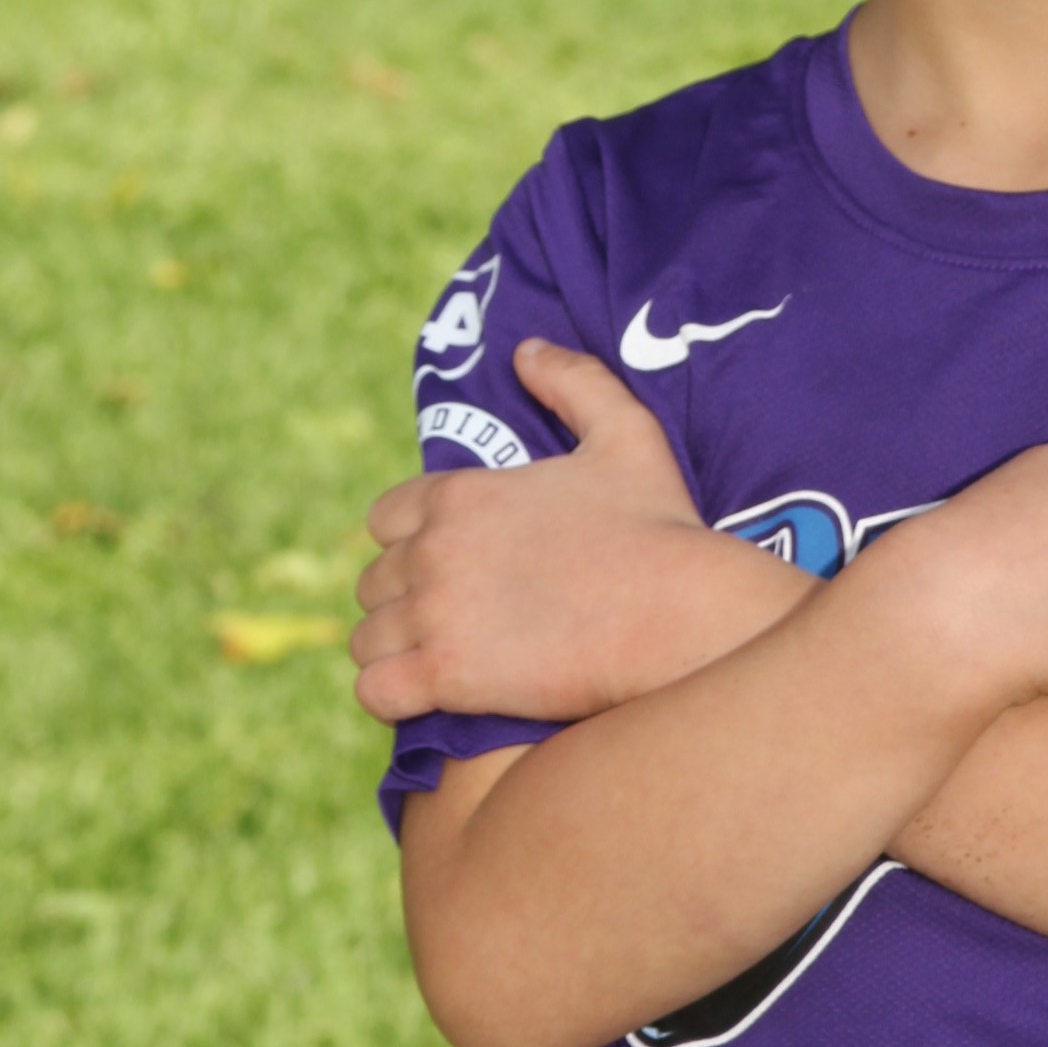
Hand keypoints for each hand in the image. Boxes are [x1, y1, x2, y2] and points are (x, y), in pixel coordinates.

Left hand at [351, 340, 807, 726]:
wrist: (681, 613)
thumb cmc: (659, 526)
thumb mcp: (625, 433)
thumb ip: (573, 382)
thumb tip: (527, 349)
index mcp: (462, 494)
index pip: (385, 518)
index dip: (410, 541)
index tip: (449, 564)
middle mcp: (435, 550)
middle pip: (374, 581)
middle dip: (405, 600)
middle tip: (454, 620)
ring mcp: (436, 615)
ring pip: (367, 638)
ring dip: (395, 650)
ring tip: (438, 662)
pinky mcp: (446, 677)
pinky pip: (373, 689)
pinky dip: (390, 696)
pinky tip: (427, 697)